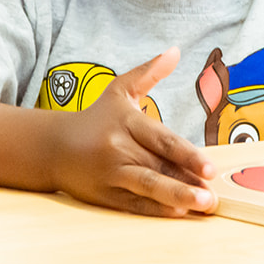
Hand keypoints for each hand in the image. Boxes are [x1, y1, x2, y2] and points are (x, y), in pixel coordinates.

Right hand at [49, 48, 217, 217]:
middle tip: (212, 196)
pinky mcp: (103, 195)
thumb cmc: (94, 118)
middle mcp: (118, 148)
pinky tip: (176, 213)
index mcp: (126, 123)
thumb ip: (148, 73)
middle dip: (187, 181)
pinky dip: (154, 209)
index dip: (187, 155)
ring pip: (146, 186)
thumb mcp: (118, 91)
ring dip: (176, 198)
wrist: (51, 146)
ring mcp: (110, 174)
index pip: (162, 140)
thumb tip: (175, 51)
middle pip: (158, 166)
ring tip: (202, 206)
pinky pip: (132, 204)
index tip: (210, 168)